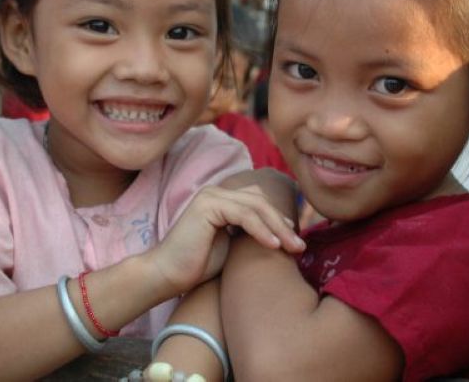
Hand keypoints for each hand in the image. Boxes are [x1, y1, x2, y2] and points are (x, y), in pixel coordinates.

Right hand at [146, 182, 304, 295]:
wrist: (167, 276)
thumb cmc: (197, 266)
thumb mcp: (232, 246)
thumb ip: (250, 234)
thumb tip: (281, 233)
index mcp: (222, 200)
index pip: (258, 202)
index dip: (279, 219)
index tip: (296, 240)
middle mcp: (217, 193)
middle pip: (261, 203)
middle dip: (284, 224)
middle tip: (301, 247)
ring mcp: (211, 196)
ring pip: (256, 207)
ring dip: (278, 228)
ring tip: (293, 248)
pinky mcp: (208, 206)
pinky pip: (244, 216)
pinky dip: (262, 230)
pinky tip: (274, 246)